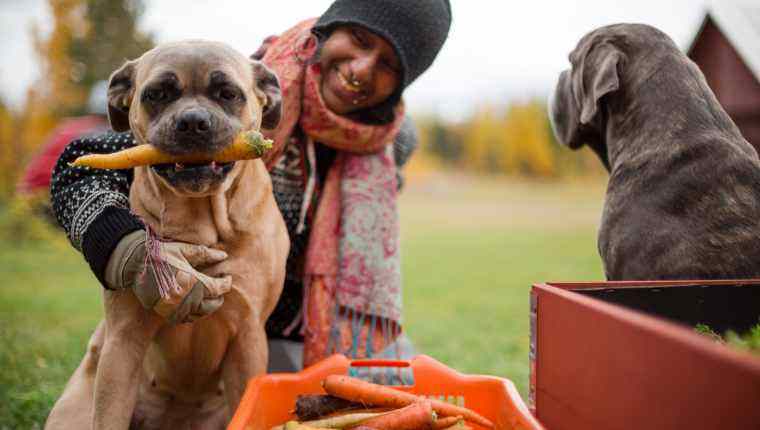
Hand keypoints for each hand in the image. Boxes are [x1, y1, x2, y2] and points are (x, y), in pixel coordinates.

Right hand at [105, 230, 231, 322]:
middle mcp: (187, 299)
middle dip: (219, 297)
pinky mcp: (166, 313)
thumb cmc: (160, 255)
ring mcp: (176, 308)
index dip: (226, 283)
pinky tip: (194, 305)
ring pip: (200, 314)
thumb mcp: (183, 250)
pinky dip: (194, 314)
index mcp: (194, 283)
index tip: (227, 277)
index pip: (218, 288)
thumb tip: (224, 255)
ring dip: (208, 307)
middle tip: (220, 288)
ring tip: (210, 297)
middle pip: (212, 304)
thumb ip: (205, 254)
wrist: (133, 265)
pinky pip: (185, 319)